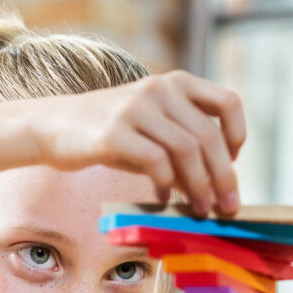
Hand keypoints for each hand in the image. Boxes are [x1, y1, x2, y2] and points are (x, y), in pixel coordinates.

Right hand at [31, 70, 245, 215]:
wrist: (55, 126)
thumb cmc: (109, 134)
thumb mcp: (150, 132)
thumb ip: (182, 151)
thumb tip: (215, 188)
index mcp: (175, 83)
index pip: (228, 102)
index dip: (237, 136)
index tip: (232, 164)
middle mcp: (159, 90)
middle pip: (208, 136)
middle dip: (223, 177)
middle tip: (228, 206)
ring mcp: (135, 109)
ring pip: (186, 151)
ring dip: (199, 186)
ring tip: (200, 209)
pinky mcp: (114, 132)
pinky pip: (155, 161)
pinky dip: (165, 185)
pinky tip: (161, 198)